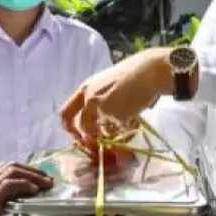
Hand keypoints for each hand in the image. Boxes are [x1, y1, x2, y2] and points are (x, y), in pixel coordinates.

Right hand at [0, 162, 53, 215]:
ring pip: (11, 172)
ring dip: (32, 175)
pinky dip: (25, 184)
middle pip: (10, 166)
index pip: (4, 169)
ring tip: (45, 183)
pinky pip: (9, 186)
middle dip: (32, 170)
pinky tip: (34, 190)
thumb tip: (17, 200)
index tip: (38, 177)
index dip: (24, 170)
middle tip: (47, 179)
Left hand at [60, 48, 174, 147]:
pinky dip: (125, 131)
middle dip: (89, 139)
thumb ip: (96, 102)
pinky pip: (118, 131)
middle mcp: (89, 98)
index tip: (79, 136)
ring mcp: (102, 107)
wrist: (149, 72)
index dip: (70, 128)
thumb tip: (95, 127)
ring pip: (102, 132)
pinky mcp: (116, 115)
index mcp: (85, 89)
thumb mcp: (105, 85)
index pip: (66, 113)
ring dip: (111, 135)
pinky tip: (135, 119)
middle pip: (82, 127)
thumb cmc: (131, 77)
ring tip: (125, 124)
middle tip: (100, 144)